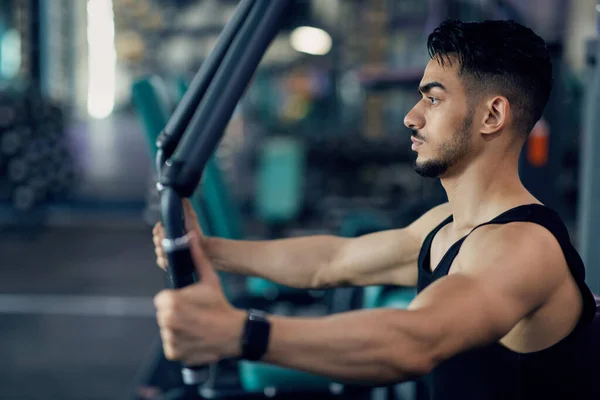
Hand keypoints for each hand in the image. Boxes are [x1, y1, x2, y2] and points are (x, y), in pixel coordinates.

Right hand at [153, 199, 203, 270]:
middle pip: (157, 242)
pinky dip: (163, 262)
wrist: (207, 251)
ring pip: (158, 252)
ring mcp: (170, 253)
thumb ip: (187, 210)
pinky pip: (162, 263)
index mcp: (170, 232)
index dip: (158, 230)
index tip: (160, 228)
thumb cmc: (197, 234)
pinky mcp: (172, 263)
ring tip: (166, 249)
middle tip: (163, 239)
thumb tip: (183, 198)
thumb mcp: (192, 220)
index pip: (158, 231)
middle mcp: (168, 242)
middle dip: (158, 240)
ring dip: (160, 251)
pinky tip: (167, 260)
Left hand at [153, 231, 245, 364]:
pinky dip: (180, 344)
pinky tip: (194, 337)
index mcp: (170, 301)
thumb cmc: (220, 306)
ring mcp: (169, 338)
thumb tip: (190, 236)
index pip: (162, 299)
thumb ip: (197, 257)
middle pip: (164, 315)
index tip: (189, 303)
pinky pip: (172, 346)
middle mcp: (166, 321)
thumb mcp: (210, 279)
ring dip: (178, 329)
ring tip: (196, 326)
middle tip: (195, 314)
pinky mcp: (173, 353)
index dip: (176, 299)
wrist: (234, 333)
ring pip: (168, 330)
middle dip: (176, 314)